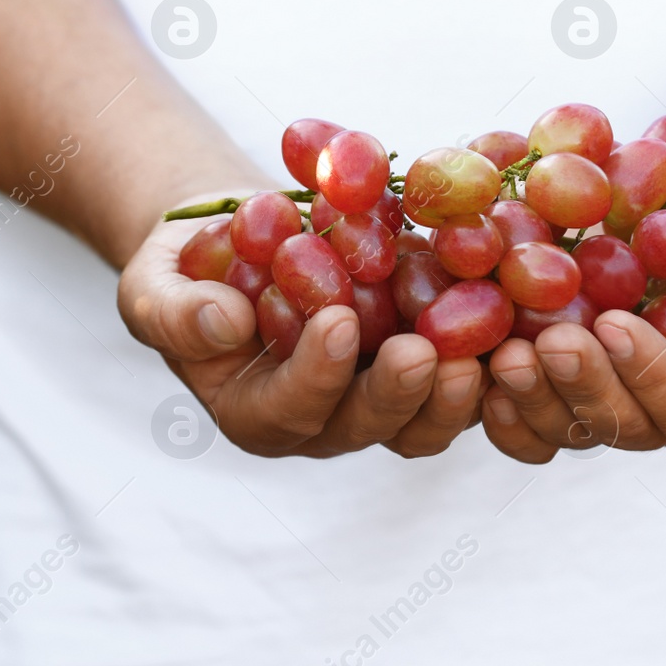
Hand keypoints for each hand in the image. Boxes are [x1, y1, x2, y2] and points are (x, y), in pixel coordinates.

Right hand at [118, 200, 486, 457]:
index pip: (292, 408)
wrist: (244, 238)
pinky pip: (464, 367)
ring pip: (431, 416)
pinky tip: (512, 306)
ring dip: (459, 388)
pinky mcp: (426, 360)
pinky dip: (489, 347)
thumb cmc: (188, 269)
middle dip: (402, 395)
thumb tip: (224, 323)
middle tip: (428, 351)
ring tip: (485, 343)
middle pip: (374, 428)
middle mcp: (327, 420)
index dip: (318, 373)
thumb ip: (175, 313)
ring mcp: (383, 395)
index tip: (338, 320)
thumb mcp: (154, 285)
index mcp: (259, 413)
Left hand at [479, 159, 665, 462]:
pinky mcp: (554, 384)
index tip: (617, 321)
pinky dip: (498, 405)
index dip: (653, 372)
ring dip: (532, 399)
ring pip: (564, 430)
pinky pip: (522, 418)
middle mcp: (660, 411)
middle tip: (550, 340)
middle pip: (621, 427)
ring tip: (504, 352)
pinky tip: (473, 366)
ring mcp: (603, 402)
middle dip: (583, 389)